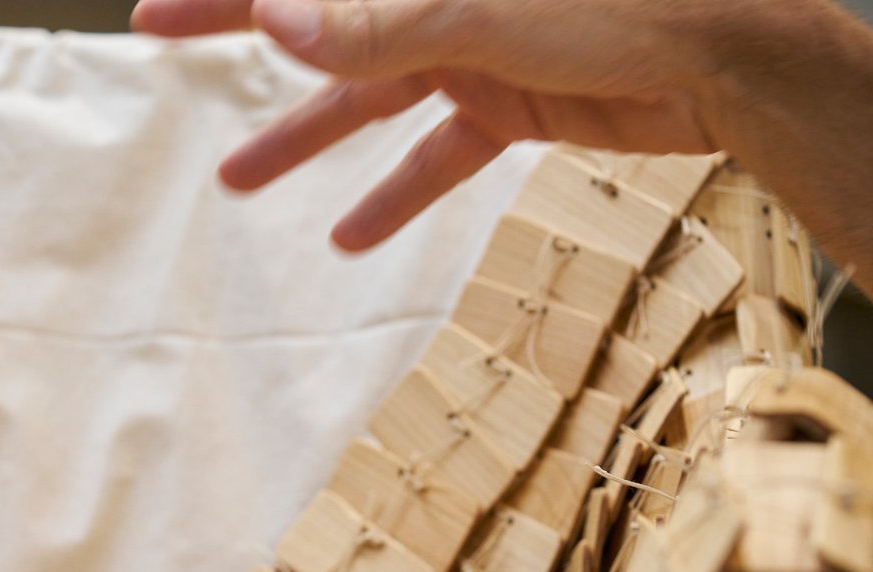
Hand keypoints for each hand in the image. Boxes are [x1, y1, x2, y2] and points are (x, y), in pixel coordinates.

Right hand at [130, 0, 868, 258]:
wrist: (728, 61)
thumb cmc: (618, 7)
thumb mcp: (482, 15)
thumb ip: (376, 27)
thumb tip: (274, 16)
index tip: (153, 17)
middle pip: (322, 27)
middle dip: (244, 44)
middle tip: (171, 51)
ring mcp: (471, 46)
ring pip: (367, 98)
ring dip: (304, 139)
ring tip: (236, 181)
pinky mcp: (507, 101)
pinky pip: (435, 153)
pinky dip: (396, 195)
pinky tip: (351, 239)